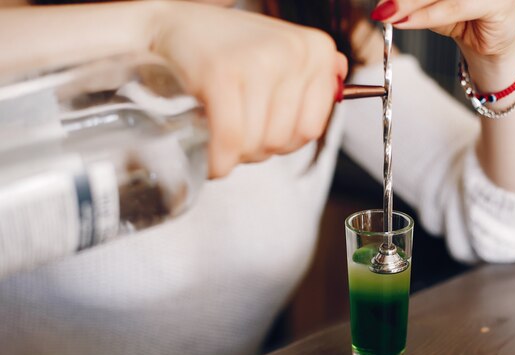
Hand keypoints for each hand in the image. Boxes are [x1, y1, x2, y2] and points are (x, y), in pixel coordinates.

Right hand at [152, 2, 347, 177]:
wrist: (168, 29)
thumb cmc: (225, 50)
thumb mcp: (278, 54)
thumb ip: (311, 75)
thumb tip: (341, 86)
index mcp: (317, 49)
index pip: (312, 129)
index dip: (282, 142)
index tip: (258, 131)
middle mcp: (295, 52)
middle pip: (285, 140)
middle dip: (255, 150)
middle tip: (232, 132)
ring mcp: (260, 61)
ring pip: (259, 145)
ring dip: (234, 156)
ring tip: (218, 135)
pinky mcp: (223, 75)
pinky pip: (231, 140)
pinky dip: (219, 161)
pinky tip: (211, 158)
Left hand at [371, 0, 514, 90]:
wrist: (490, 44)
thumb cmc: (461, 18)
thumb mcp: (428, 7)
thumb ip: (409, 2)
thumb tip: (383, 5)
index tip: (381, 3)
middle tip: (380, 8)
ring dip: (410, 4)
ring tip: (389, 16)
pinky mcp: (498, 1)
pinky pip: (455, 6)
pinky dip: (427, 16)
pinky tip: (406, 21)